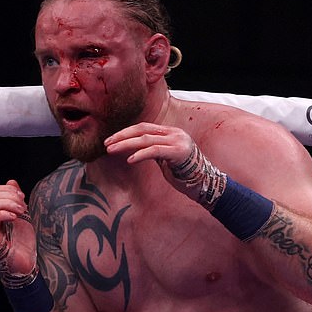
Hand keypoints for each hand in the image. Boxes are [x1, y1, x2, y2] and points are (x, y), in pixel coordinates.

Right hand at [0, 180, 36, 285]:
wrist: (23, 262)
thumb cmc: (21, 240)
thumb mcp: (21, 214)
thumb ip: (15, 198)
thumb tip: (11, 181)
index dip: (9, 190)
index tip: (23, 197)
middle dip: (10, 196)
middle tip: (23, 205)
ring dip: (8, 205)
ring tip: (20, 212)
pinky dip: (4, 214)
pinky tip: (14, 218)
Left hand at [104, 122, 225, 207]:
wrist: (205, 184)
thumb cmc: (184, 174)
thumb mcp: (165, 158)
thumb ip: (153, 150)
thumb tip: (133, 149)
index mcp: (170, 132)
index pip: (143, 127)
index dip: (125, 132)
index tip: (110, 140)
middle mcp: (174, 133)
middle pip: (142, 130)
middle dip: (121, 136)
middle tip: (106, 144)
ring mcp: (177, 141)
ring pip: (145, 139)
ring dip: (125, 144)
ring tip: (111, 150)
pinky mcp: (179, 152)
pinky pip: (155, 151)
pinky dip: (140, 154)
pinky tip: (129, 160)